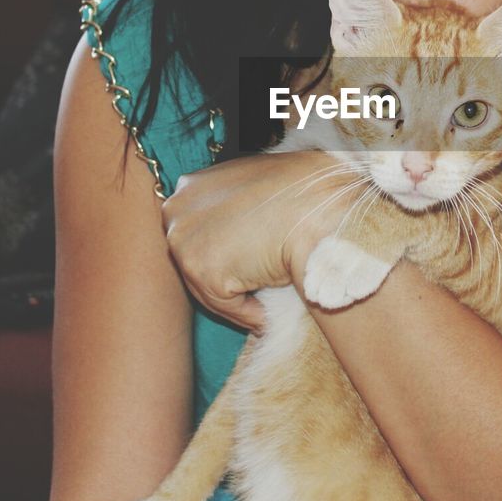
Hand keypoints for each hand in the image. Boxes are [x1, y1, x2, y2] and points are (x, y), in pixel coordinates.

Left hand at [161, 149, 363, 334]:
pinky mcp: (202, 270)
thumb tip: (236, 236)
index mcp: (190, 186)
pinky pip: (225, 306)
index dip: (224, 250)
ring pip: (206, 286)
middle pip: (194, 259)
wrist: (323, 203)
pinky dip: (248, 314)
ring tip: (267, 303)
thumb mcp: (256, 187)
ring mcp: (185, 240)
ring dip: (238, 298)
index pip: (197, 232)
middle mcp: (177, 210)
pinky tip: (269, 309)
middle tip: (256, 289)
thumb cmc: (302, 192)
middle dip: (226, 275)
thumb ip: (234, 207)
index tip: (246, 265)